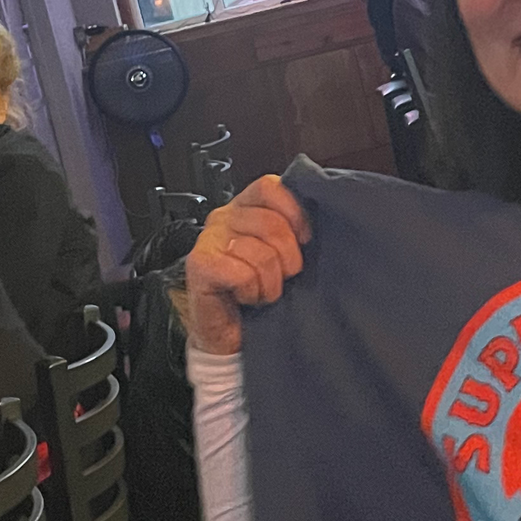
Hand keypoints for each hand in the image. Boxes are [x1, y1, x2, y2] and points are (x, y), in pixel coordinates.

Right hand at [183, 176, 311, 356]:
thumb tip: (320, 215)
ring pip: (261, 253)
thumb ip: (293, 228)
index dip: (295, 214)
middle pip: (271, 223)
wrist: (229, 334)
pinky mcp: (199, 264)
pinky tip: (244, 297)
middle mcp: (223, 217)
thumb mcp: (283, 253)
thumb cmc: (259, 291)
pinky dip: (251, 292)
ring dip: (269, 283)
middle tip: (282, 277)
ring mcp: (208, 239)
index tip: (305, 239)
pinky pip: (242, 274)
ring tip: (260, 290)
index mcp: (244, 206)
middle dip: (288, 259)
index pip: (270, 186)